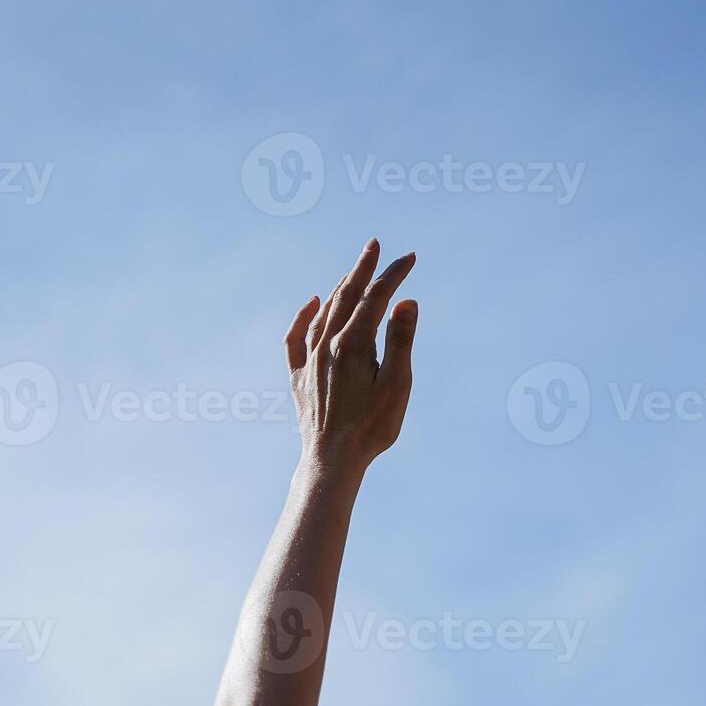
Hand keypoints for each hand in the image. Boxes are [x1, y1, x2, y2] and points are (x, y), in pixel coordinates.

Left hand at [284, 238, 417, 475]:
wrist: (333, 459)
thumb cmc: (372, 427)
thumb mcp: (397, 385)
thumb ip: (400, 340)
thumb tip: (405, 300)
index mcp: (353, 345)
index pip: (376, 298)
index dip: (393, 275)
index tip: (409, 258)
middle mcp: (327, 345)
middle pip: (346, 296)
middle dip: (362, 268)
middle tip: (374, 245)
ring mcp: (310, 360)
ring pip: (323, 312)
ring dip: (340, 288)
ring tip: (354, 272)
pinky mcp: (299, 377)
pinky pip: (296, 337)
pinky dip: (303, 316)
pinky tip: (312, 303)